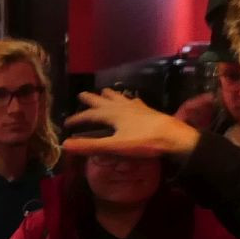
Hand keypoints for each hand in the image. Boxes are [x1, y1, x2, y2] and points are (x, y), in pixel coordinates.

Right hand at [63, 90, 198, 159]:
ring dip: (109, 95)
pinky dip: (129, 100)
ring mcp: (136, 107)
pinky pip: (135, 102)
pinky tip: (132, 101)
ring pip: (119, 98)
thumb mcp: (115, 146)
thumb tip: (65, 144)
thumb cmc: (144, 142)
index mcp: (112, 114)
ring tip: (104, 92)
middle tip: (82, 95)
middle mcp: (122, 107)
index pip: (89, 115)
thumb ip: (90, 146)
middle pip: (103, 101)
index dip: (77, 119)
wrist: (174, 137)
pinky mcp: (148, 111)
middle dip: (91, 99)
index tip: (66, 124)